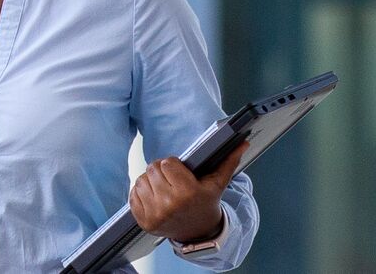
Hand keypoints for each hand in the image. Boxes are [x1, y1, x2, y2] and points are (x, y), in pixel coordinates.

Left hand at [129, 142, 246, 243]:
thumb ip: (229, 161)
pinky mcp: (144, 222)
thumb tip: (243, 143)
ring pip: (141, 181)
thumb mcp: (218, 183)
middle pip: (152, 170)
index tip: (179, 171)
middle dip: (160, 171)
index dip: (173, 164)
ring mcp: (155, 215)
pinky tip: (154, 197)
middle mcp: (170, 205)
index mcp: (187, 193)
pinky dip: (141, 194)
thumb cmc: (206, 203)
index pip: (167, 163)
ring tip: (162, 188)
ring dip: (150, 182)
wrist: (198, 233)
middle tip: (170, 179)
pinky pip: (133, 196)